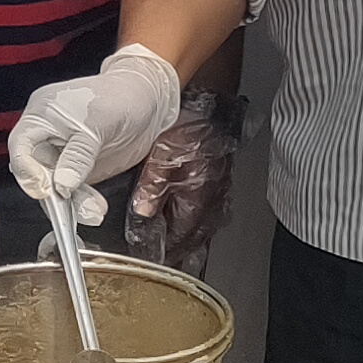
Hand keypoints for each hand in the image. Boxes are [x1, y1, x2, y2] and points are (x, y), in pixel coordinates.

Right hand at [10, 45, 185, 219]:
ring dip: (72, 203)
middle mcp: (47, 136)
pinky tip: (95, 208)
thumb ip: (78, 155)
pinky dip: (83, 202)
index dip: (28, 172)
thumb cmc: (121, 96)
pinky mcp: (79, 169)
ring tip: (93, 210)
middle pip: (35, 173)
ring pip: (55, 187)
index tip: (46, 190)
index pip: (21, 149)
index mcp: (41, 116)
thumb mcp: (98, 123)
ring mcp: (63, 154)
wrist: (149, 100)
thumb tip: (61, 184)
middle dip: (54, 194)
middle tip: (70, 208)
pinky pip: (73, 192)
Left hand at [127, 91, 236, 268]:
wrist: (209, 105)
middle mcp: (213, 199)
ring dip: (188, 237)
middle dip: (178, 249)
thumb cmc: (189, 126)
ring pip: (204, 226)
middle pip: (195, 237)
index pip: (181, 235)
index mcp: (199, 196)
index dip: (165, 248)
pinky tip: (185, 220)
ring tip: (172, 246)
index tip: (151, 255)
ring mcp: (219, 192)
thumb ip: (152, 187)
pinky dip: (195, 221)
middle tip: (161, 257)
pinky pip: (208, 212)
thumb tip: (143, 213)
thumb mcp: (163, 155)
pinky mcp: (219, 183)